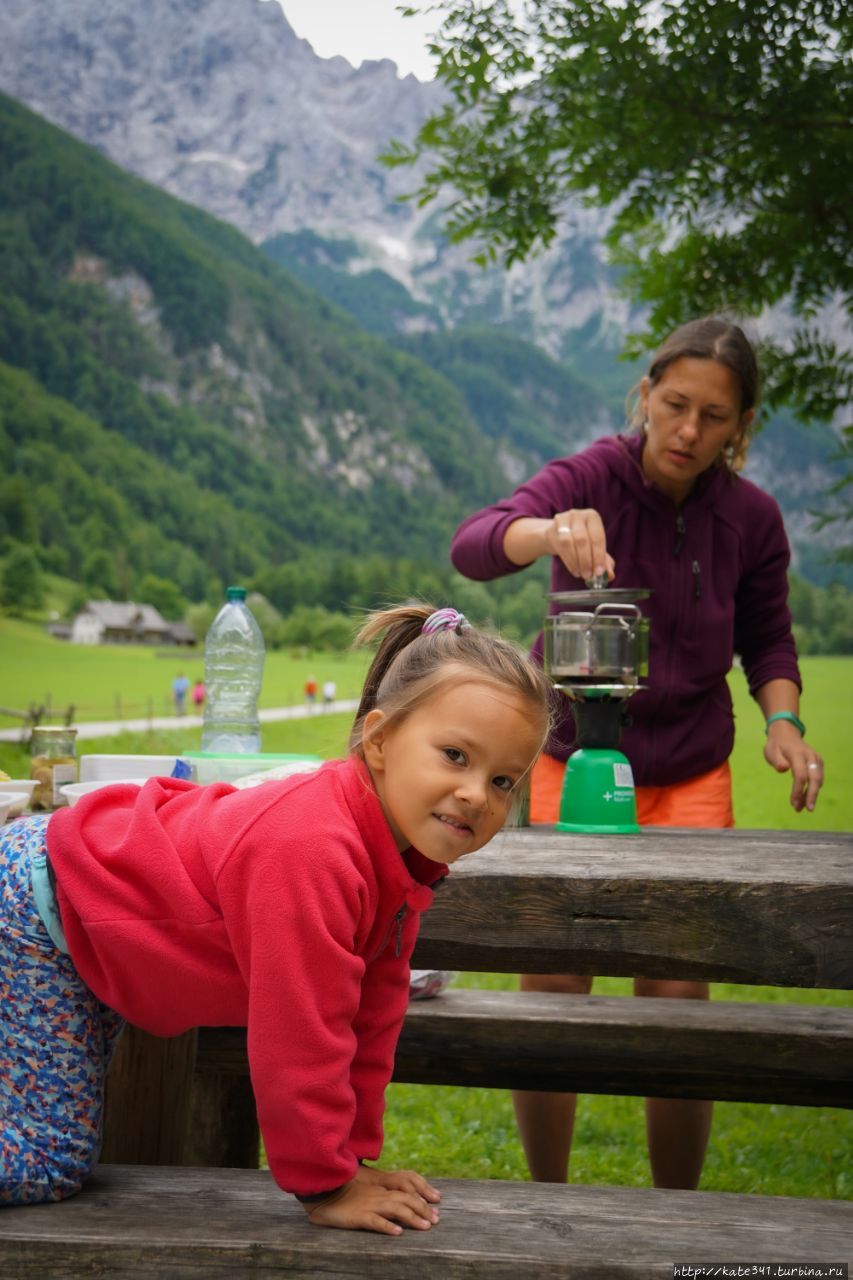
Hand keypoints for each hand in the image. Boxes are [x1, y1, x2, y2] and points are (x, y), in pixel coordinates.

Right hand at [305, 1166, 440, 1235]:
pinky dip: (387, 1226)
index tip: (436, 1206)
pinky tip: (398, 1233)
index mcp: (380, 1189)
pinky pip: (375, 1221)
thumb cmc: (343, 1195)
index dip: (422, 1196)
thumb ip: (380, 1195)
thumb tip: (397, 1207)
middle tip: (436, 1220)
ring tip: (425, 1227)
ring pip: (395, 1209)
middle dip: (423, 1209)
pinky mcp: (358, 1216)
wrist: (323, 1194)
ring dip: (412, 1217)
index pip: (406, 1190)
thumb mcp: (365, 1193)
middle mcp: (378, 1195)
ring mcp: (369, 1205)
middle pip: (406, 1199)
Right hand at [547, 508, 614, 583]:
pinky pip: (559, 546)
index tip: (599, 572)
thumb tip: (610, 575)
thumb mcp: (594, 548)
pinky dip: (568, 561)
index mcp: (593, 517)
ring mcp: (563, 520)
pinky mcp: (551, 529)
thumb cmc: (580, 541)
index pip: (597, 537)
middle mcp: (578, 515)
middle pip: (582, 540)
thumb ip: (604, 561)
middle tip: (588, 575)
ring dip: (575, 562)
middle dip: (586, 561)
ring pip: (568, 543)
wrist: (557, 535)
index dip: (599, 556)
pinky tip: (574, 569)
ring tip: (581, 574)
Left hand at [764, 722, 822, 811]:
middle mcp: (810, 756)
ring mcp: (816, 759)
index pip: (800, 775)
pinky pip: (818, 778)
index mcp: (797, 754)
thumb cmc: (776, 745)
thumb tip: (783, 769)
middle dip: (812, 795)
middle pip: (815, 778)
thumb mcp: (770, 750)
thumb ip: (777, 760)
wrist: (786, 733)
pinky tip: (805, 798)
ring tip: (801, 808)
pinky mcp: (818, 763)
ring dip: (811, 794)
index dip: (798, 790)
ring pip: (818, 780)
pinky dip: (813, 789)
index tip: (793, 803)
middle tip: (808, 809)